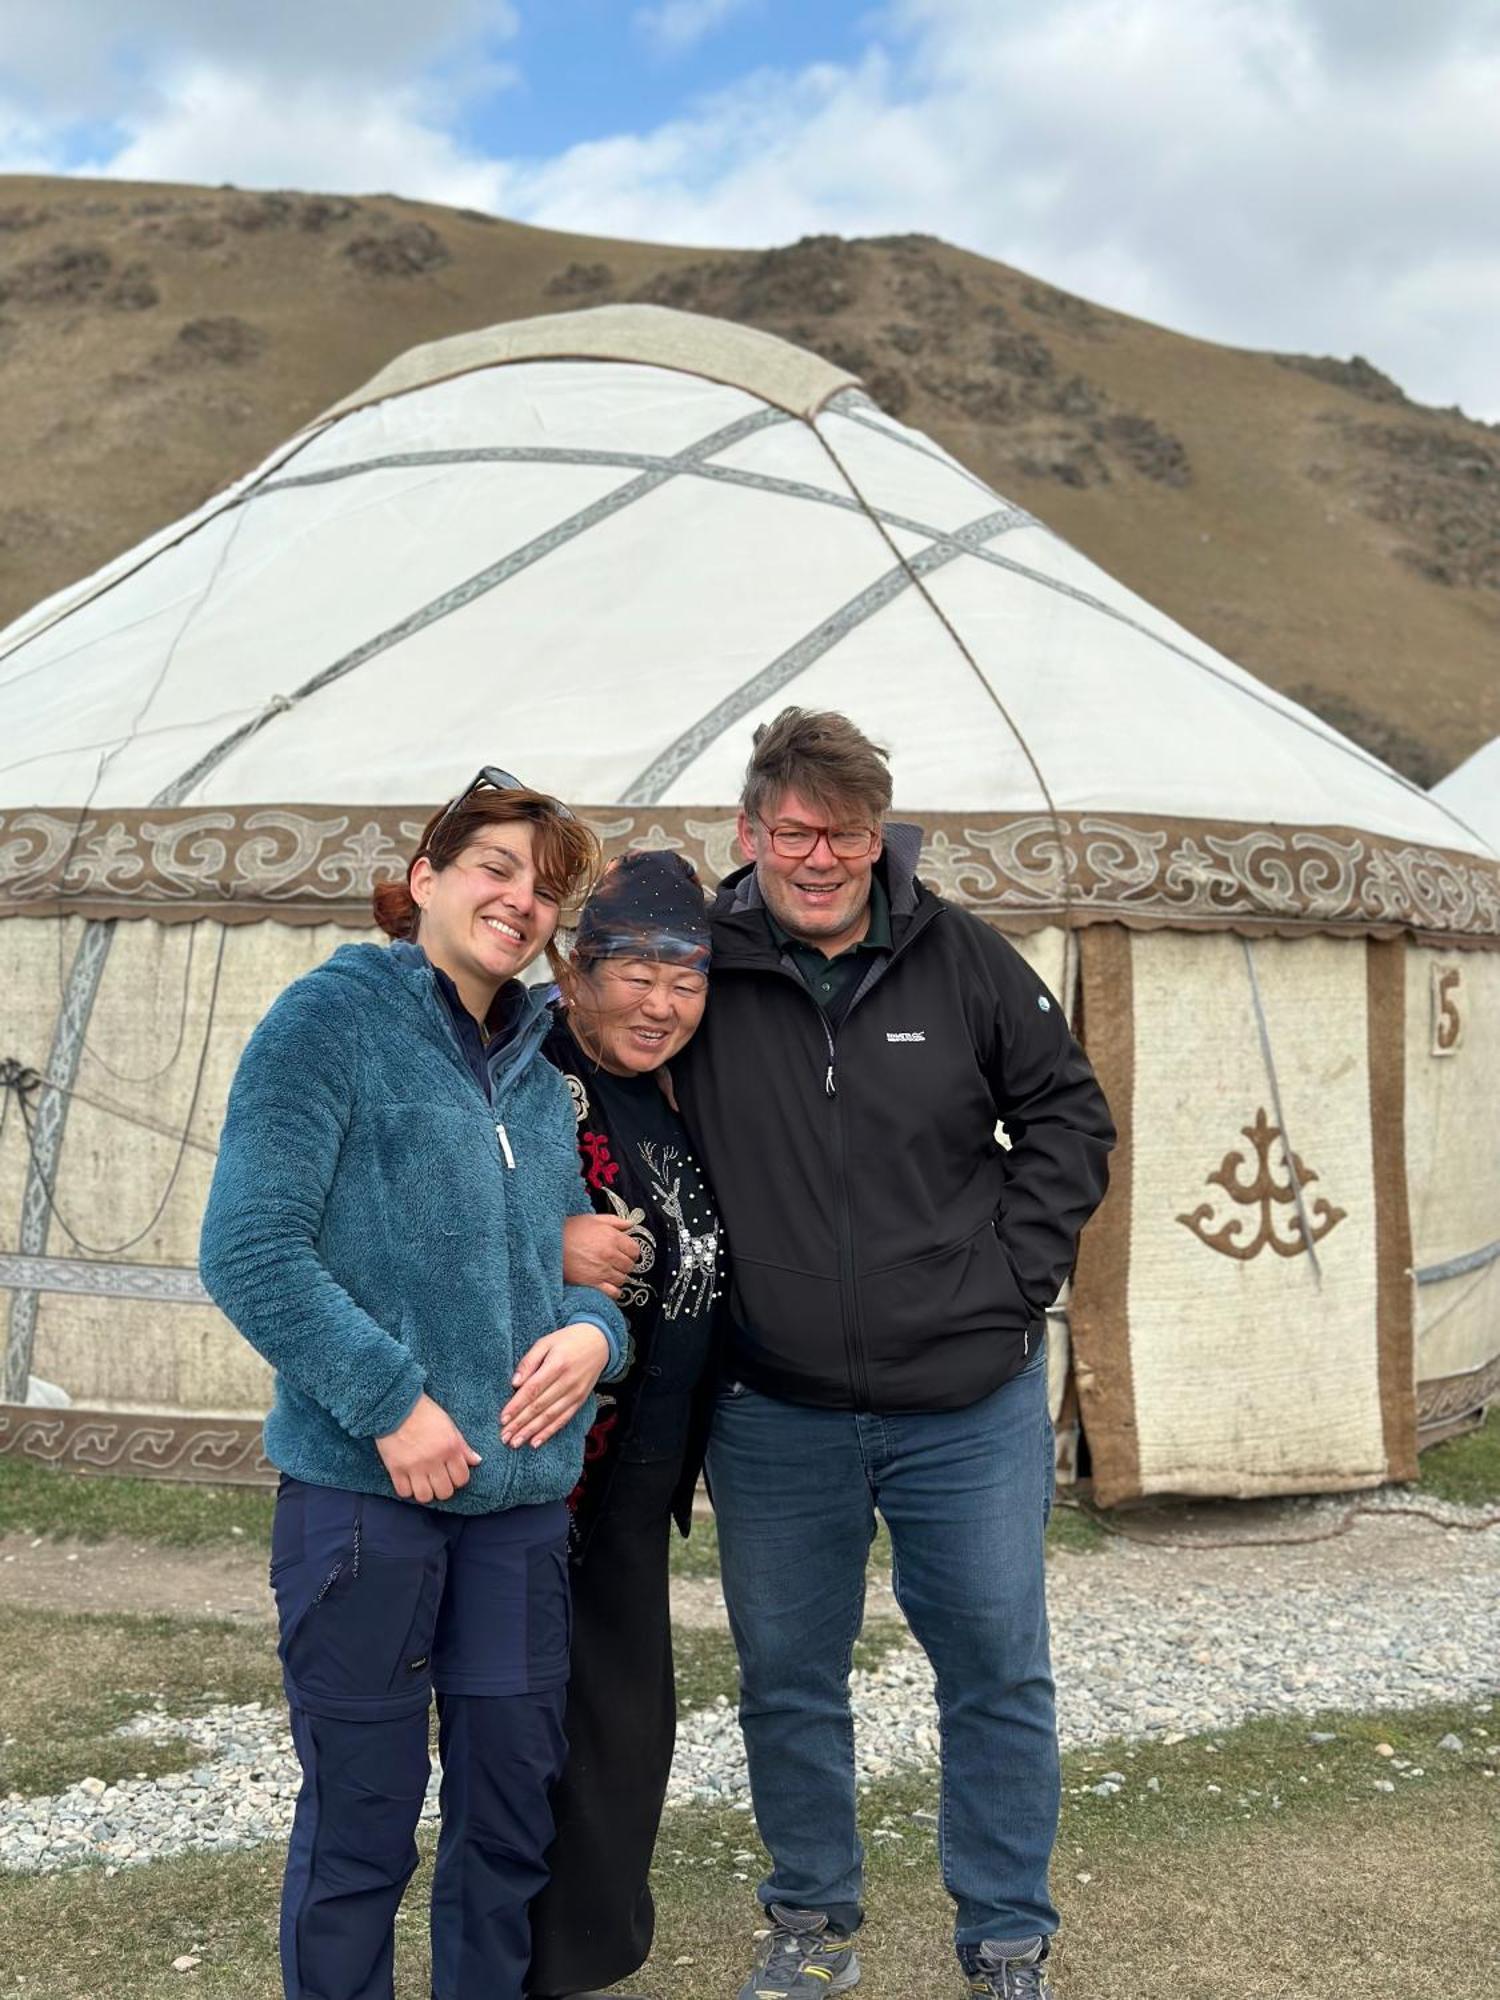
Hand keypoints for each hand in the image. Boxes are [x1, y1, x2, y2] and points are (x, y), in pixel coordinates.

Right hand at [376, 1392, 481, 1503]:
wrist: (396, 1405)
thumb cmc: (425, 1413)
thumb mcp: (449, 1426)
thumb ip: (463, 1446)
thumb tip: (476, 1461)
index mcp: (450, 1447)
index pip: (462, 1478)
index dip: (458, 1479)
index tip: (452, 1474)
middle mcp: (434, 1460)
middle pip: (445, 1492)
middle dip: (443, 1488)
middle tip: (438, 1480)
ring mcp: (414, 1466)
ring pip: (425, 1496)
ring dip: (426, 1492)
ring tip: (423, 1483)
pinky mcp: (395, 1468)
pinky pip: (404, 1492)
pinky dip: (407, 1490)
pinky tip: (408, 1481)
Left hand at [500, 1323, 610, 1449]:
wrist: (599, 1342)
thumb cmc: (568, 1340)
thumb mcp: (546, 1342)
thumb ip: (529, 1361)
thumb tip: (515, 1383)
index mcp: (556, 1364)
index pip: (532, 1390)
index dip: (517, 1406)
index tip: (503, 1419)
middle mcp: (567, 1382)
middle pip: (539, 1406)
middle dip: (520, 1424)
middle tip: (504, 1437)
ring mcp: (575, 1393)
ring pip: (550, 1416)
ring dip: (531, 1431)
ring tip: (515, 1443)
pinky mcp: (580, 1400)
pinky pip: (563, 1419)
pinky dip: (549, 1432)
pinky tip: (536, 1442)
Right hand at [562, 1212, 639, 1297]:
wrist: (547, 1244)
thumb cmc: (568, 1230)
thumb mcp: (592, 1219)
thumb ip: (614, 1221)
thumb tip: (630, 1224)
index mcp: (611, 1237)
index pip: (635, 1250)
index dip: (631, 1252)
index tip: (626, 1253)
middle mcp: (609, 1254)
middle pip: (629, 1265)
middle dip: (624, 1264)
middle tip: (616, 1263)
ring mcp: (602, 1270)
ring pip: (622, 1279)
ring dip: (618, 1277)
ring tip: (609, 1273)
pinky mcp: (592, 1284)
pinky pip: (613, 1292)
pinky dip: (614, 1291)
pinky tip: (608, 1285)